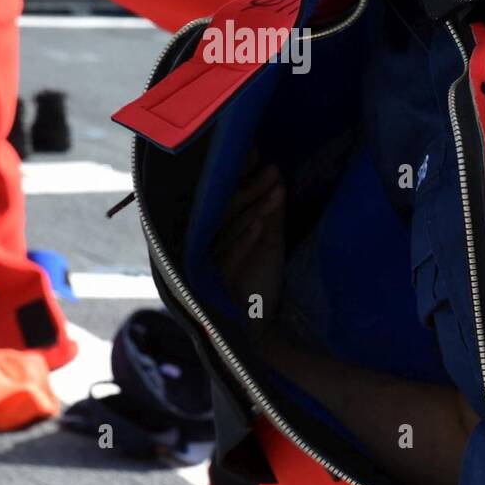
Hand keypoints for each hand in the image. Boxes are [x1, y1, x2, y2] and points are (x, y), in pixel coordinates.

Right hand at [212, 157, 285, 339]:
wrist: (260, 329)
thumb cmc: (262, 282)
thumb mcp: (269, 242)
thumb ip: (270, 213)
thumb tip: (277, 176)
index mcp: (217, 233)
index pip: (225, 200)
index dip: (241, 179)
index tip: (258, 156)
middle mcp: (208, 246)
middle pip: (225, 211)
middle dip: (250, 189)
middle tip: (272, 169)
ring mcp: (211, 265)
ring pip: (229, 230)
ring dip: (253, 209)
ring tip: (274, 189)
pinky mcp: (218, 285)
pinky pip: (229, 258)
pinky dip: (245, 240)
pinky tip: (259, 224)